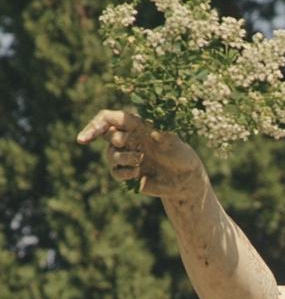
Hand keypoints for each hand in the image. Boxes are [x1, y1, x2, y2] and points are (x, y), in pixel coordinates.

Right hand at [76, 110, 204, 198]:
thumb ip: (163, 134)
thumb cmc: (182, 155)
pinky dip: (124, 173)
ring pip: (110, 156)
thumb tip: (153, 131)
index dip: (94, 126)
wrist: (186, 180)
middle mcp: (129, 139)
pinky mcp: (129, 172)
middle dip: (116, 142)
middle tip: (129, 145)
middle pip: (105, 135)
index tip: (84, 139)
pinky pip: (116, 173)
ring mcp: (127, 156)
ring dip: (123, 158)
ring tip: (141, 160)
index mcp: (136, 125)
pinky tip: (138, 174)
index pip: (108, 119)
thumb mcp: (175, 142)